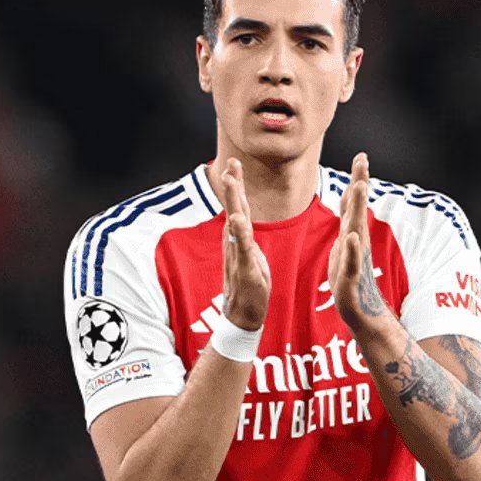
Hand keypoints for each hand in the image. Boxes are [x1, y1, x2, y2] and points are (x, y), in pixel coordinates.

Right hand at [220, 158, 271, 329]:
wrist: (242, 316)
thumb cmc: (248, 288)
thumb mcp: (250, 257)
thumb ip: (245, 239)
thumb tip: (241, 224)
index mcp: (240, 240)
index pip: (239, 208)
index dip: (236, 186)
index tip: (233, 163)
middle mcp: (235, 244)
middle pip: (235, 209)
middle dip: (233, 185)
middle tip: (229, 163)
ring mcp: (238, 255)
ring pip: (236, 224)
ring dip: (233, 201)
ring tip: (231, 181)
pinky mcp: (244, 269)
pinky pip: (242, 248)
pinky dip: (239, 233)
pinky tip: (236, 220)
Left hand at [328, 152, 390, 331]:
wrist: (360, 309)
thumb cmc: (350, 275)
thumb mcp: (346, 241)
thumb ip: (349, 217)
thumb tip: (352, 191)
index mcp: (352, 232)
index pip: (354, 202)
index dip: (358, 179)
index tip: (361, 156)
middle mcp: (356, 241)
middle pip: (358, 207)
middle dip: (360, 183)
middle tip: (362, 161)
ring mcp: (355, 257)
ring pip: (356, 228)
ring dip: (358, 208)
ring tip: (360, 187)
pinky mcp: (350, 277)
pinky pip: (351, 261)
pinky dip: (351, 249)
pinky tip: (351, 237)